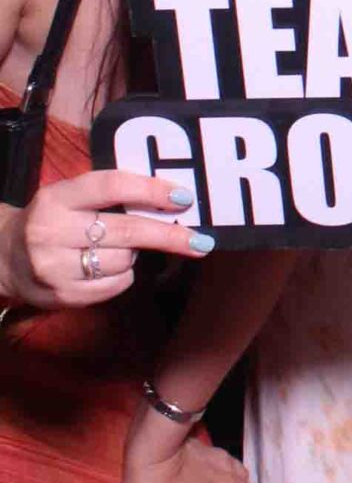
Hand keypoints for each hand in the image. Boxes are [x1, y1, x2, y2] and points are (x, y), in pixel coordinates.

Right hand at [0, 167, 212, 310]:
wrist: (3, 257)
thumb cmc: (53, 220)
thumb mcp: (69, 196)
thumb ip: (110, 194)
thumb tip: (172, 198)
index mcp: (58, 197)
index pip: (112, 186)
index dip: (152, 190)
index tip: (183, 197)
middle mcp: (52, 231)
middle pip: (127, 230)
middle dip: (170, 236)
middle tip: (202, 240)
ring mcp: (54, 267)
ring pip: (123, 261)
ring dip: (135, 255)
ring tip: (119, 249)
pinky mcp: (61, 296)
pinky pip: (114, 286)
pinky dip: (123, 276)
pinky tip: (108, 268)